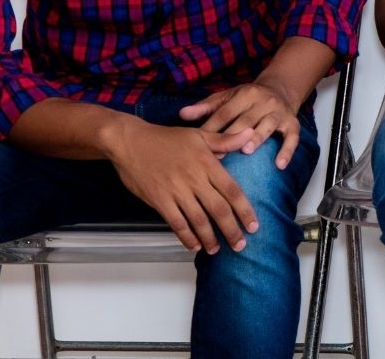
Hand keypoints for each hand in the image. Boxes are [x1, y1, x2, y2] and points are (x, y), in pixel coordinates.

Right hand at [104, 120, 258, 253]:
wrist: (130, 142)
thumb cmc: (166, 138)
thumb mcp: (199, 135)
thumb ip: (225, 141)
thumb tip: (250, 134)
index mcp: (208, 164)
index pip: (232, 191)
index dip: (245, 210)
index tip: (253, 226)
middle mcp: (194, 180)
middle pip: (218, 209)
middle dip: (231, 230)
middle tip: (240, 245)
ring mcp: (176, 191)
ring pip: (198, 219)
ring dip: (209, 237)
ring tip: (217, 250)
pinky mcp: (159, 200)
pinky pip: (176, 222)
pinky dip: (186, 236)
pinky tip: (194, 245)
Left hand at [179, 80, 300, 168]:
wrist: (281, 88)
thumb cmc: (247, 98)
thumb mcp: (227, 97)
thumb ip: (206, 107)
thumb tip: (181, 115)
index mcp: (245, 94)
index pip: (225, 113)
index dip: (212, 128)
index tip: (199, 145)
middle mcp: (264, 101)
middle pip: (246, 120)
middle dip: (232, 136)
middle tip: (218, 155)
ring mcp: (279, 112)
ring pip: (268, 125)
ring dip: (258, 138)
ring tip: (247, 151)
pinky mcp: (293, 123)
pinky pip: (292, 138)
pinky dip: (287, 151)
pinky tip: (279, 165)